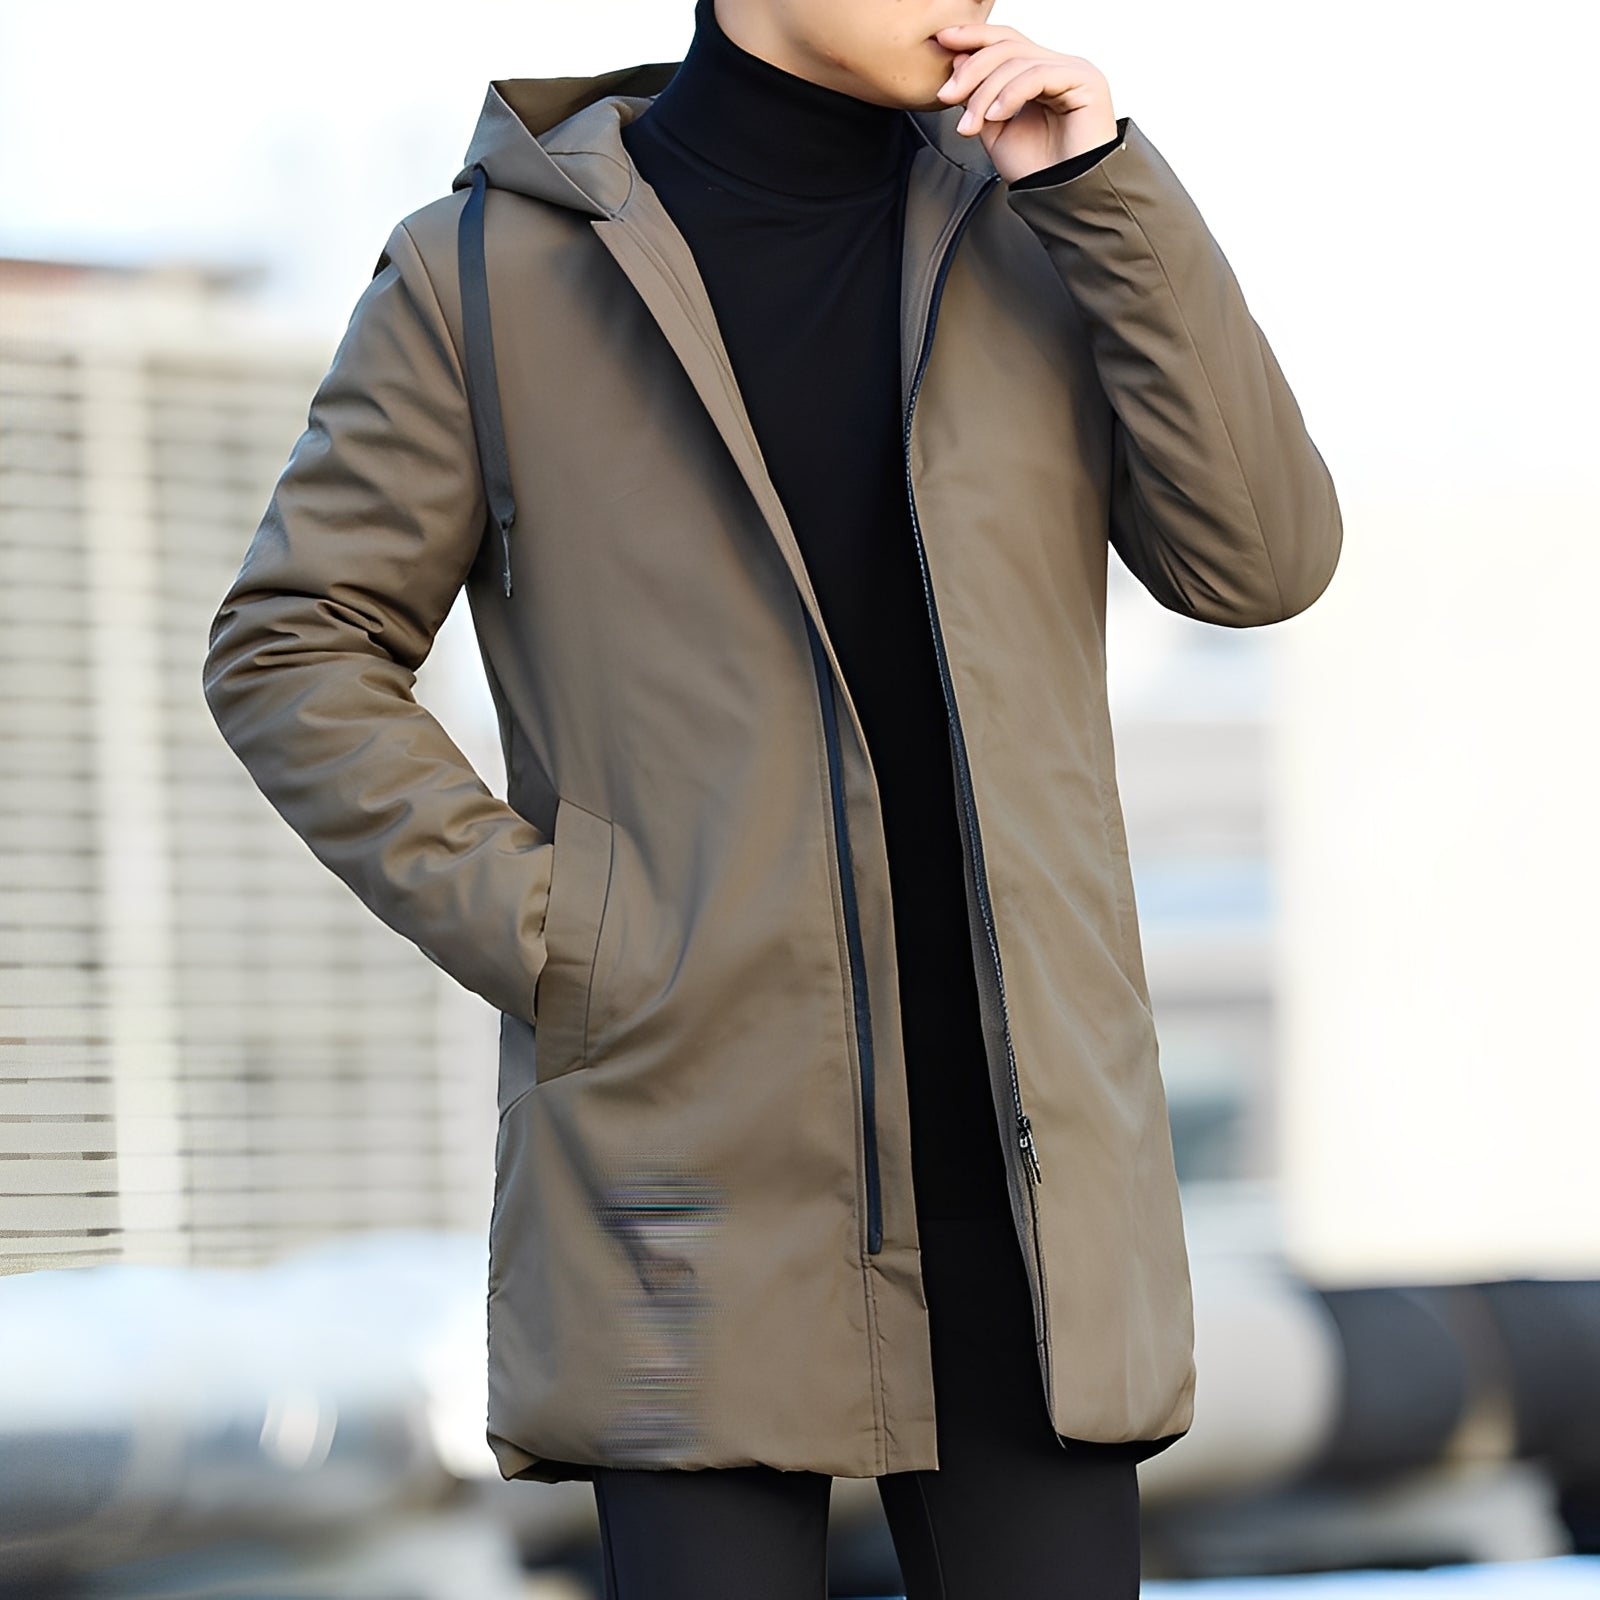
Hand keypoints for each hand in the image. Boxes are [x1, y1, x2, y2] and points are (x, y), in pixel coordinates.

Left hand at [933, 22, 1117, 183]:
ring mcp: (1073, 71)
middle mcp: (1057, 67)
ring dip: (984, 93)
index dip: (974, 37)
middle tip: (947, 94)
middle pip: (1008, 46)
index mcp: (1039, 73)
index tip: (942, 40)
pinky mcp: (1085, 81)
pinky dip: (1010, 95)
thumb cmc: (1036, 170)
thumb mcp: (994, 131)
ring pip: (1017, 62)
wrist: (1062, 199)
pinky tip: (995, 116)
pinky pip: (1038, 75)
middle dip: (971, 70)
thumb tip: (959, 62)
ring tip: (970, 125)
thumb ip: (978, 98)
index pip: (1006, 42)